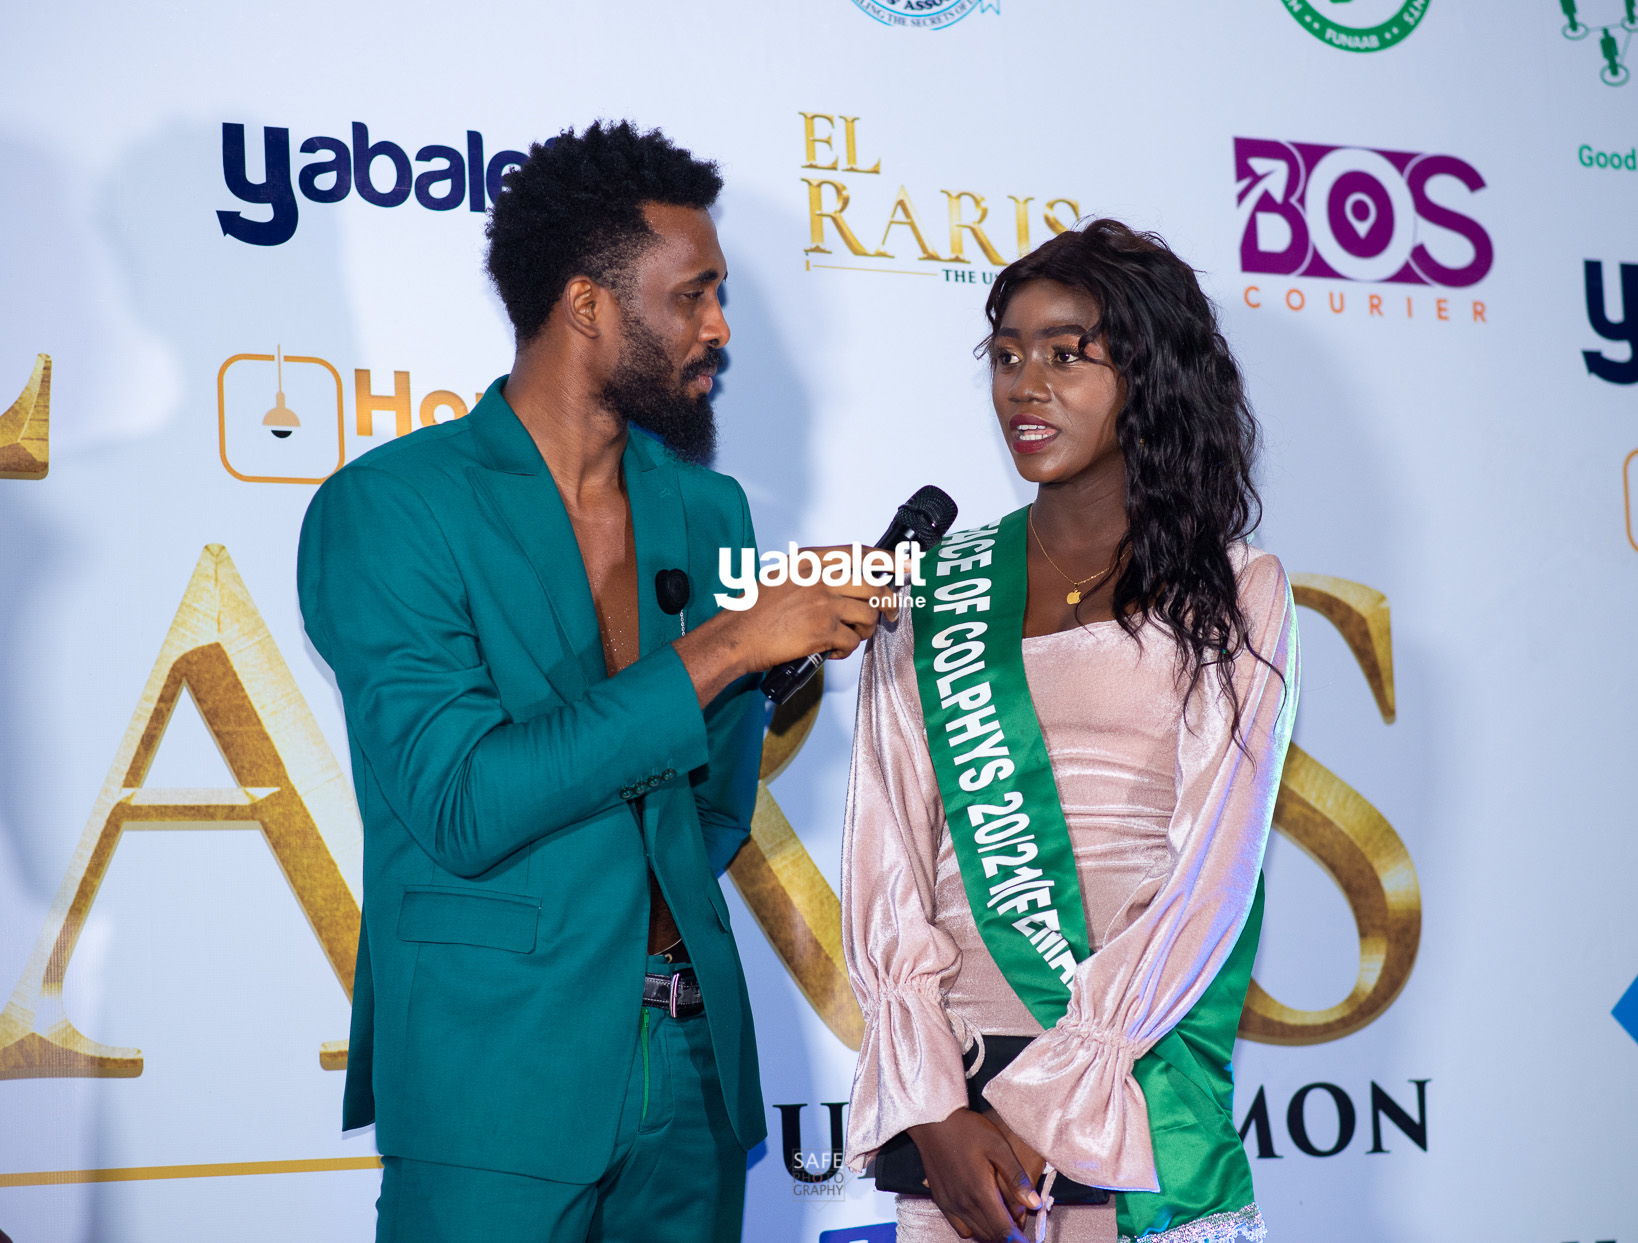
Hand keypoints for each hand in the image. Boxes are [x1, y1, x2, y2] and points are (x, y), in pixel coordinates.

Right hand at [673, 546, 883, 703]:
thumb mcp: (782, 575)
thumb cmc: (753, 611)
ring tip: (848, 637)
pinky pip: (852, 640)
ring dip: (864, 631)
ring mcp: (823, 603)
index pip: (860, 554)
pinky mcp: (823, 630)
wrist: (736, 636)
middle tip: (888, 615)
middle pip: (874, 586)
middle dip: (887, 604)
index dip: (889, 560)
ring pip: (868, 615)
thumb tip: (846, 581)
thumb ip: (813, 574)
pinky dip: (847, 650)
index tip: (907, 565)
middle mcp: (819, 577)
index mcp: (809, 561)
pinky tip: (832, 651)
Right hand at [907, 1108, 1039, 1242]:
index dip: (1018, 1240)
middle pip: (991, 1235)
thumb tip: (1034, 1203)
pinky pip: (960, 1227)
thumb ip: (1017, 1177)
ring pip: (976, 1233)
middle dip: (1008, 1235)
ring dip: (992, 1232)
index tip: (1027, 1241)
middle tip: (1019, 1225)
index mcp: (980, 1192)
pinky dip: (974, 1228)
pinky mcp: (941, 1200)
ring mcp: (950, 1204)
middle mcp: (964, 1204)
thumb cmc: (967, 1129)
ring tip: (1003, 1220)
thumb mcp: (999, 1146)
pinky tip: (981, 1214)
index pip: (1004, 1231)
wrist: (933, 1120)